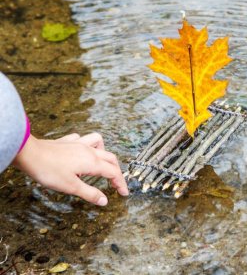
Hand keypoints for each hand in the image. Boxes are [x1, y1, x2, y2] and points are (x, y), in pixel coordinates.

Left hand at [13, 133, 128, 205]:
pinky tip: (82, 151)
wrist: (29, 153)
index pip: (113, 173)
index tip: (124, 193)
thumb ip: (90, 193)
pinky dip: (87, 144)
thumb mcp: (71, 187)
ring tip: (101, 163)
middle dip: (116, 171)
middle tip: (115, 184)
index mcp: (92, 163)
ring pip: (99, 143)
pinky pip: (82, 139)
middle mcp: (89, 151)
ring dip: (105, 153)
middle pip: (110, 158)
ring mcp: (78, 144)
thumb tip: (105, 201)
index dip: (121, 183)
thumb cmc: (49, 170)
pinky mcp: (67, 142)